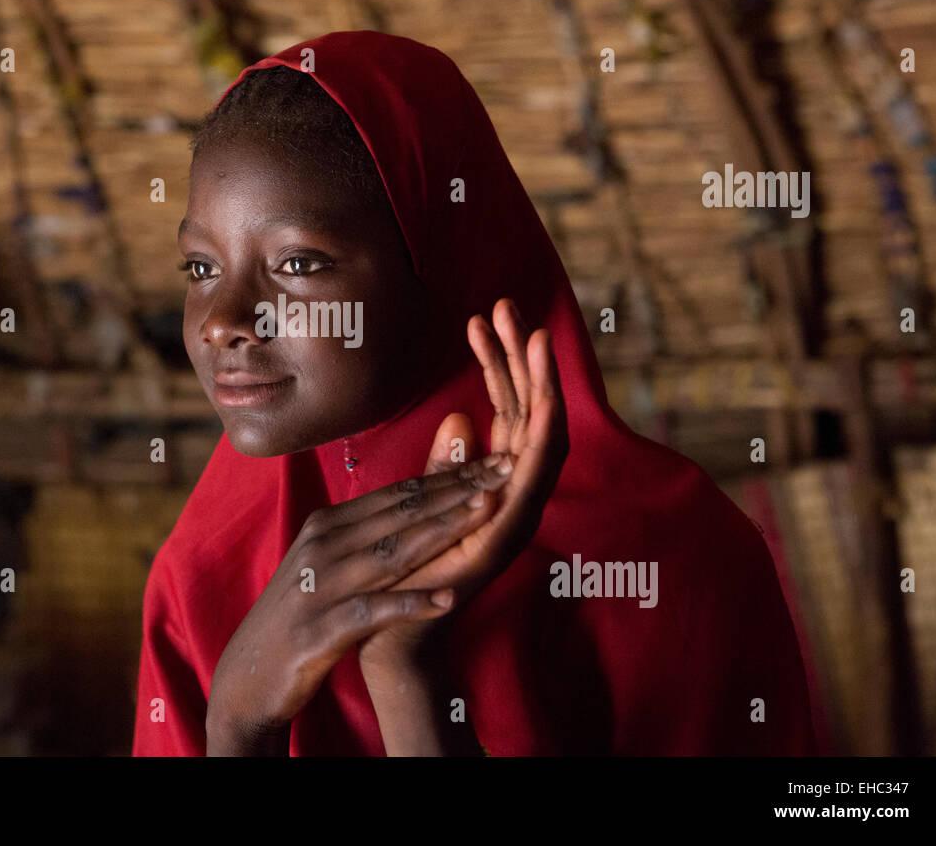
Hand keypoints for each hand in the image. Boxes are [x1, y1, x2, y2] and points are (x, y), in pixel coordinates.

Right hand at [205, 452, 515, 753]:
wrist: (249, 673)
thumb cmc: (300, 615)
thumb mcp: (328, 563)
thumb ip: (365, 531)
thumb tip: (412, 500)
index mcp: (327, 524)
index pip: (398, 493)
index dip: (449, 475)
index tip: (493, 461)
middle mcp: (323, 545)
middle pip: (402, 512)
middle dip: (458, 489)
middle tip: (505, 470)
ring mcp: (322, 585)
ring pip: (392, 552)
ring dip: (442, 531)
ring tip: (485, 513)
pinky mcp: (322, 629)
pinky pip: (373, 611)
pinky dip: (411, 604)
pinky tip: (447, 600)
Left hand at [358, 298, 568, 668]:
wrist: (390, 630)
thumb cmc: (404, 569)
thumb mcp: (423, 500)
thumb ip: (447, 463)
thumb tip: (460, 417)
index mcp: (492, 480)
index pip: (506, 409)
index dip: (500, 362)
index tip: (484, 316)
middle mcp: (512, 492)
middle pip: (529, 411)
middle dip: (522, 357)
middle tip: (509, 306)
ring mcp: (517, 512)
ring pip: (541, 434)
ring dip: (542, 384)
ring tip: (535, 335)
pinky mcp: (510, 534)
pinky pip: (536, 476)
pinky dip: (545, 436)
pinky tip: (545, 398)